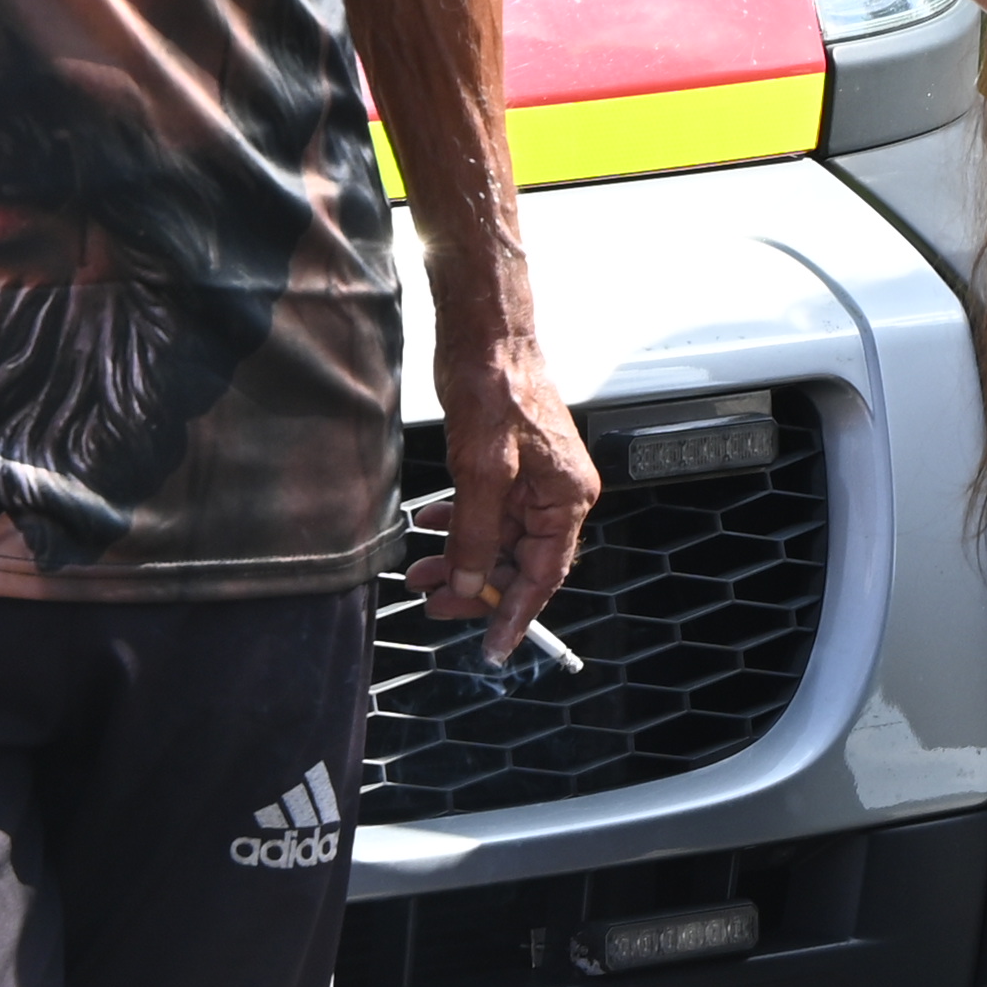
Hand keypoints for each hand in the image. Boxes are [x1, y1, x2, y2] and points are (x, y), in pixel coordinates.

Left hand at [416, 320, 596, 662]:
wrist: (489, 337)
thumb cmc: (498, 390)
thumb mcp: (482, 471)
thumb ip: (476, 534)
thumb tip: (470, 581)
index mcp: (567, 496)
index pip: (545, 573)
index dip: (515, 614)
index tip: (493, 648)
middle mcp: (558, 492)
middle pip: (520, 562)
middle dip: (475, 586)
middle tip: (432, 603)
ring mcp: (535, 480)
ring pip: (499, 540)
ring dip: (460, 559)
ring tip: (419, 573)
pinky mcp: (511, 467)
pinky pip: (488, 514)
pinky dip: (459, 527)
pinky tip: (430, 524)